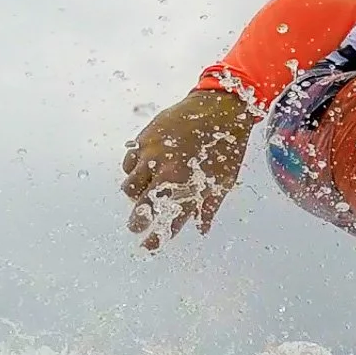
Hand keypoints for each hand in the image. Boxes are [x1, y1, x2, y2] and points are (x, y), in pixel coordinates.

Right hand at [120, 89, 254, 250]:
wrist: (220, 108)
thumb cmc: (226, 146)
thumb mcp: (224, 182)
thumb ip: (209, 207)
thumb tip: (202, 230)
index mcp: (189, 187)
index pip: (168, 222)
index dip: (156, 238)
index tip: (148, 247)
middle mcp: (168, 173)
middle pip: (143, 207)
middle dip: (137, 221)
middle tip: (135, 227)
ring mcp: (153, 155)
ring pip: (130, 185)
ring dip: (133, 194)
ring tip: (138, 196)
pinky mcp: (145, 138)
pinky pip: (129, 162)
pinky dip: (131, 170)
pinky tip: (139, 171)